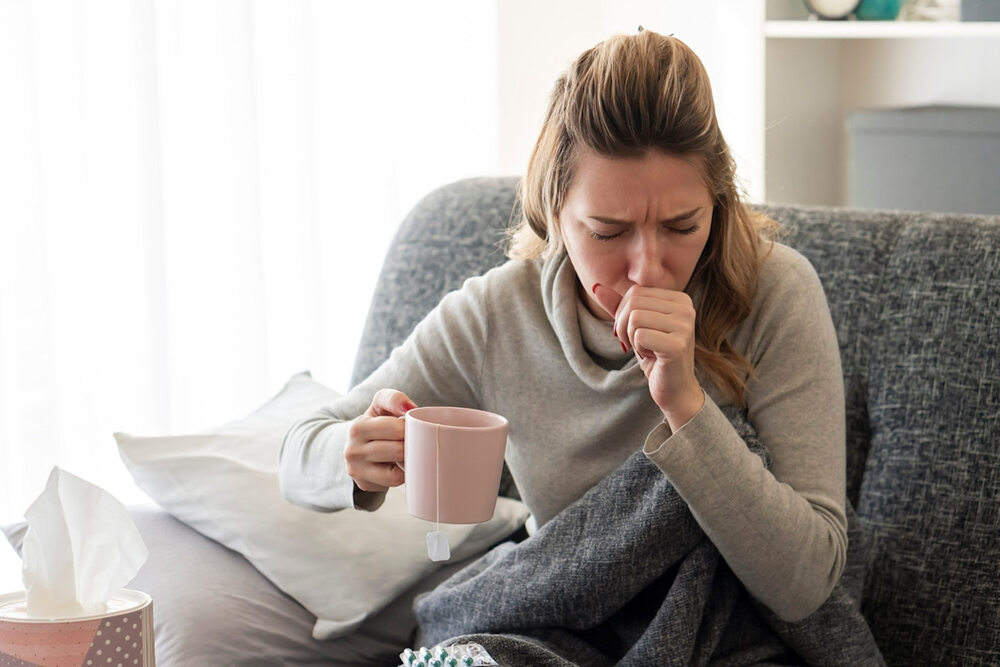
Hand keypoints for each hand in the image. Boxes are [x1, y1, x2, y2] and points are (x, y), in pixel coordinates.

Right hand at [344, 389, 416, 492]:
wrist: (356, 445)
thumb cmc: (375, 423)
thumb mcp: (380, 405)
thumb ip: (394, 399)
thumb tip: (409, 408)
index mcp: (358, 428)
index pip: (396, 429)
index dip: (410, 428)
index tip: (411, 427)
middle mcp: (352, 451)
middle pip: (398, 451)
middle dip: (411, 445)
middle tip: (415, 441)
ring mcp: (357, 471)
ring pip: (396, 473)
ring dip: (408, 462)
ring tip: (408, 452)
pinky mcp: (364, 484)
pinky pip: (393, 482)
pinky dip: (402, 474)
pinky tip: (400, 465)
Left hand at [592, 283, 703, 429]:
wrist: (674, 389)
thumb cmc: (655, 356)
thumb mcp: (635, 327)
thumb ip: (619, 306)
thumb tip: (596, 287)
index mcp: (680, 299)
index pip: (635, 292)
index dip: (623, 314)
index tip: (635, 333)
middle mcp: (686, 308)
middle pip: (633, 303)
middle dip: (624, 326)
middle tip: (636, 344)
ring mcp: (684, 326)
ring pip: (634, 318)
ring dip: (631, 339)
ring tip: (647, 350)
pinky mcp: (677, 344)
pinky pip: (639, 336)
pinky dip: (638, 349)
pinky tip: (653, 358)